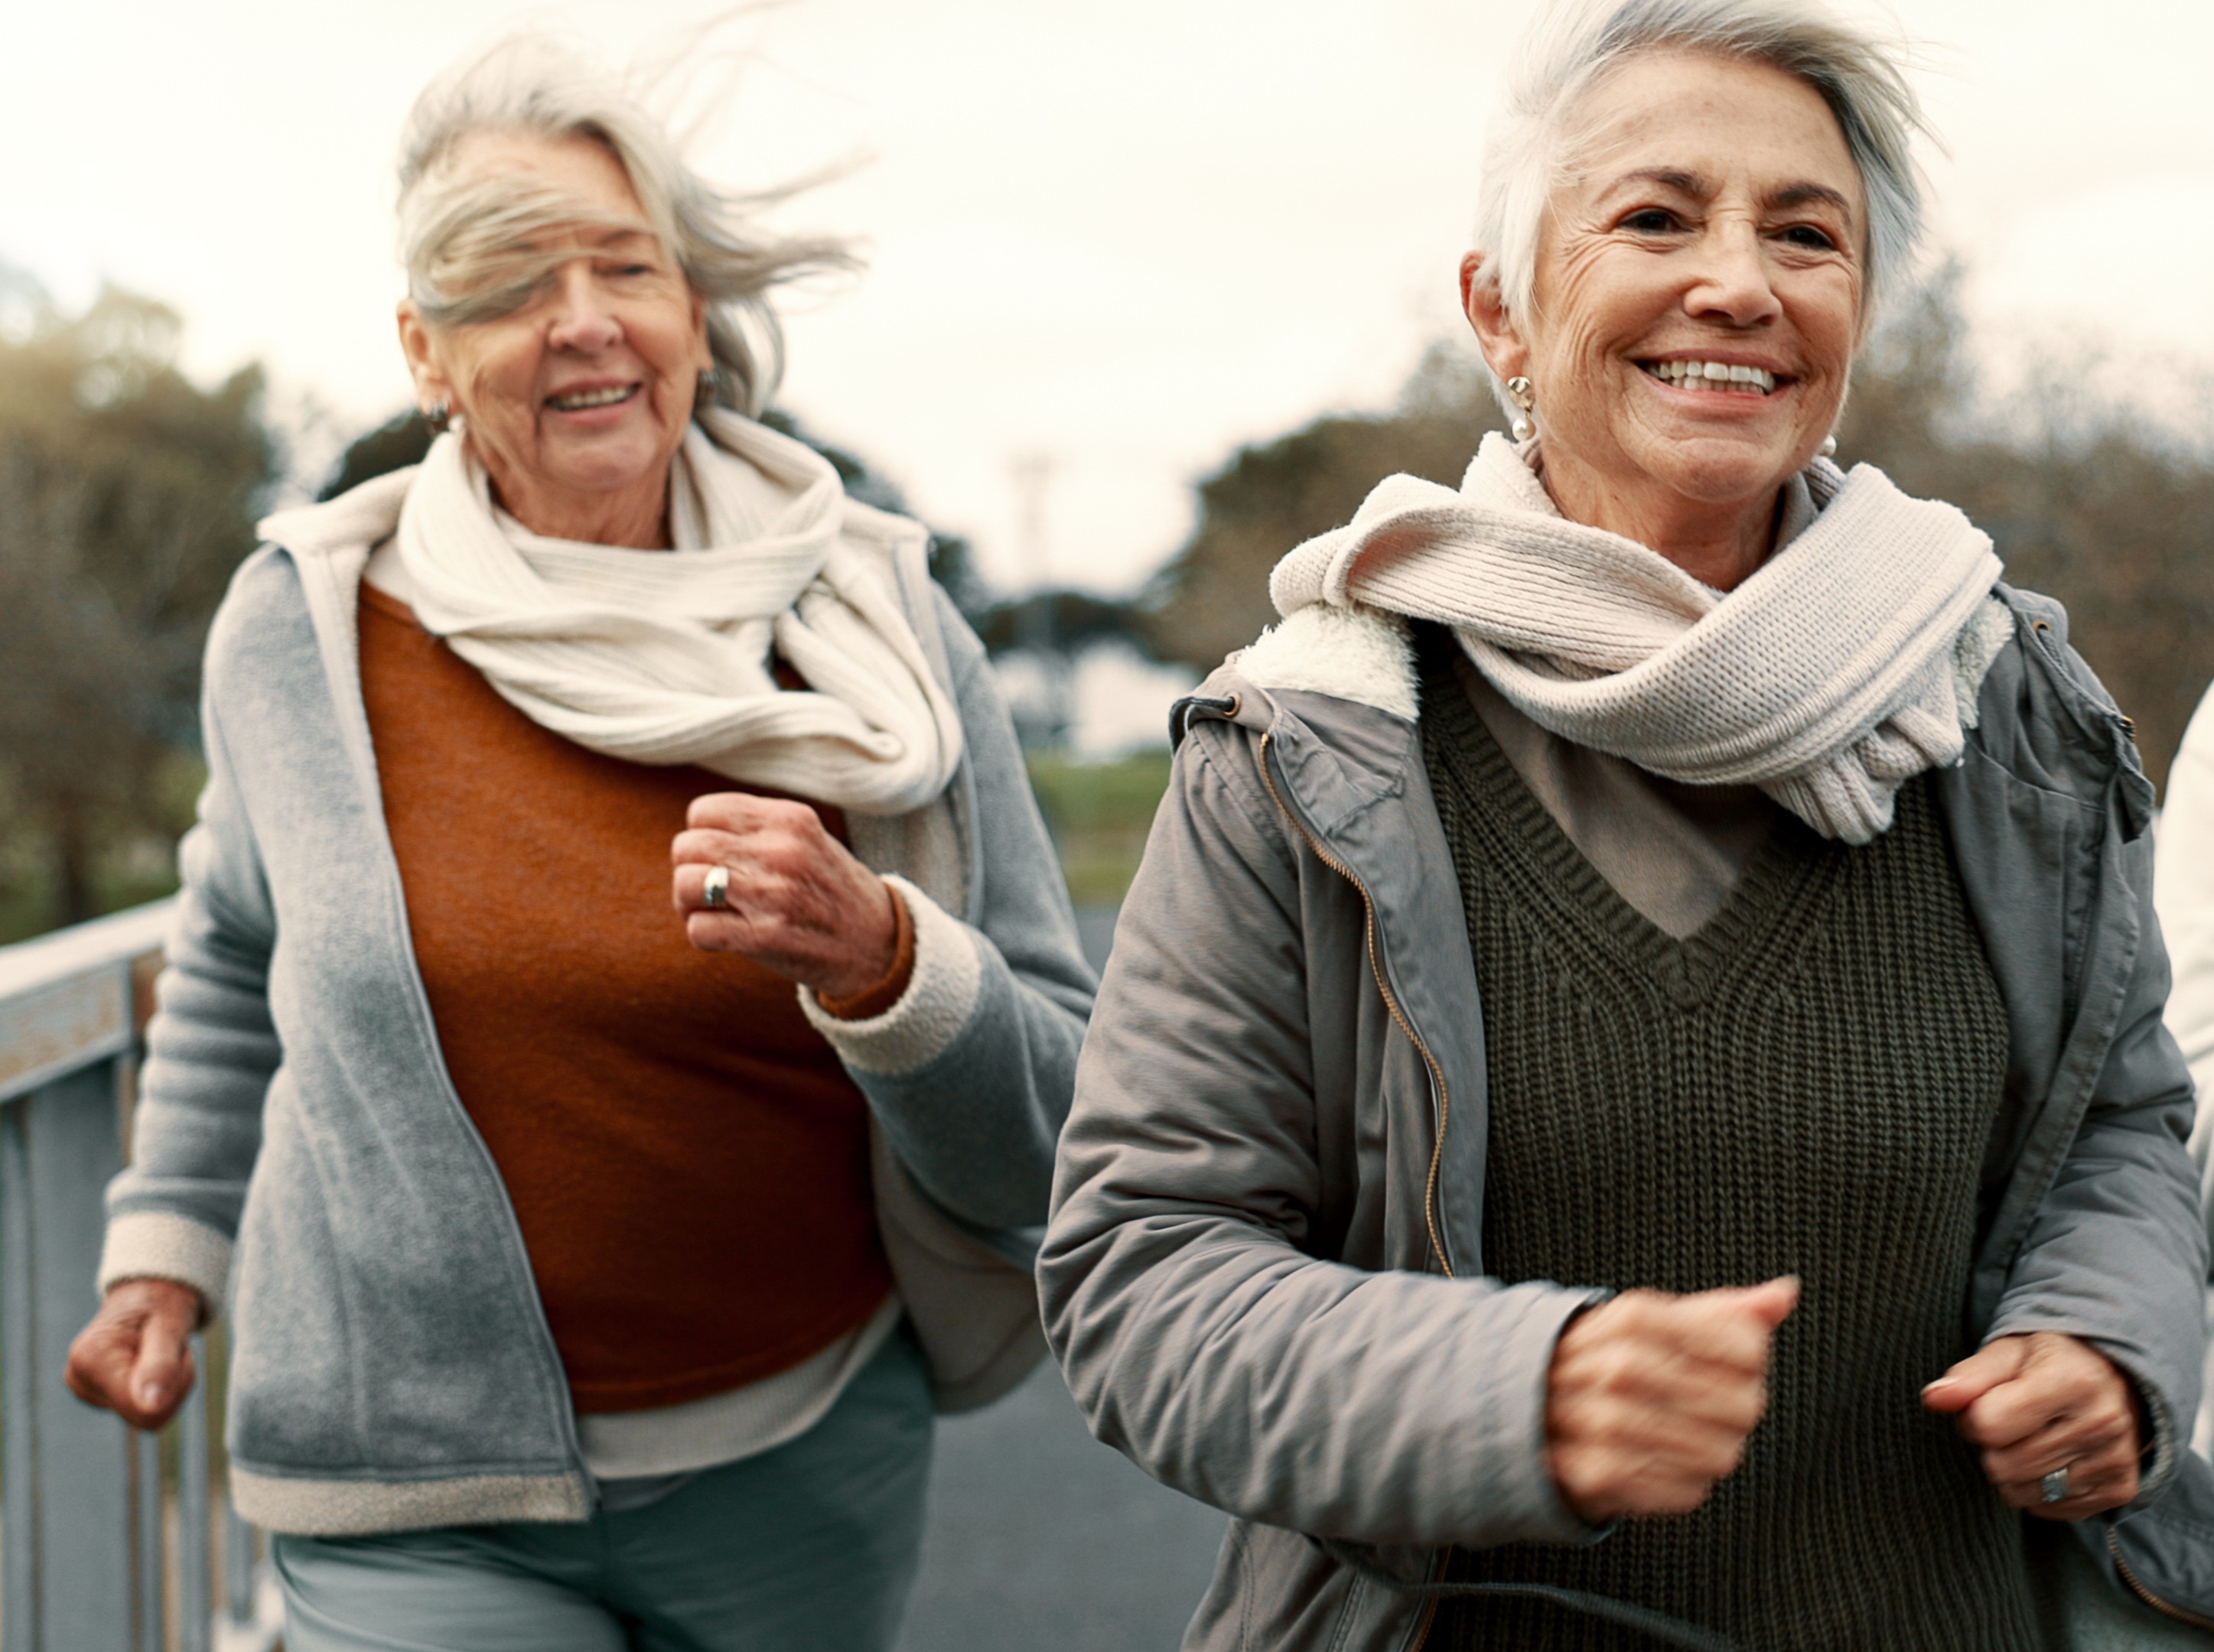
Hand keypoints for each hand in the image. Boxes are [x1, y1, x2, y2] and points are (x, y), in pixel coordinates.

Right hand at [65, 1278, 201, 1430]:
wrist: (148, 1294)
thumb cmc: (161, 1305)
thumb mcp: (169, 1327)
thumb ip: (160, 1366)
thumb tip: (152, 1408)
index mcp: (90, 1358)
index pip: (143, 1410)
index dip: (174, 1387)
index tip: (180, 1352)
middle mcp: (79, 1378)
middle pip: (145, 1417)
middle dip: (172, 1387)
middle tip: (175, 1351)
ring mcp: (85, 1390)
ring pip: (146, 1415)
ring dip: (168, 1386)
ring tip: (162, 1351)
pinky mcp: (97, 1396)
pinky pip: (142, 1411)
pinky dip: (159, 1389)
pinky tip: (151, 1363)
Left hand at [672, 793, 899, 999]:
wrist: (878, 944)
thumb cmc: (831, 890)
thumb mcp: (807, 839)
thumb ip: (758, 828)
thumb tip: (695, 831)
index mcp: (789, 819)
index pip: (702, 812)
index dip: (701, 836)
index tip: (720, 857)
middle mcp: (780, 851)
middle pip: (686, 846)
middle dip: (689, 869)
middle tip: (710, 888)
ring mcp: (772, 895)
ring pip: (684, 883)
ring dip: (688, 903)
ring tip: (713, 911)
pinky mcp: (764, 938)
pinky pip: (698, 929)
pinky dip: (704, 936)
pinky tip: (727, 937)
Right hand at [1545, 1277, 1798, 1522]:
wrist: (1526, 1404)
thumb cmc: (1610, 1358)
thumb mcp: (1658, 1320)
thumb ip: (1725, 1311)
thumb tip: (1786, 1293)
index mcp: (1633, 1317)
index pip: (1745, 1350)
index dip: (1753, 1365)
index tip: (1735, 1367)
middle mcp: (1617, 1367)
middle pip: (1741, 1406)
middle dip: (1740, 1411)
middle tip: (1718, 1409)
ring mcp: (1604, 1423)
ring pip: (1719, 1454)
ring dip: (1717, 1451)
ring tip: (1694, 1438)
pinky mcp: (1598, 1475)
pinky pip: (1688, 1493)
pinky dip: (1689, 1484)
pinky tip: (1670, 1464)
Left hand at [1921, 1333, 2140, 1519]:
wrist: (2113, 1376)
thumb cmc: (2047, 1361)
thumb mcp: (2007, 1353)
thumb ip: (1967, 1376)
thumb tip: (1933, 1399)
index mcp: (2071, 1380)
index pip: (1987, 1424)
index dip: (1972, 1416)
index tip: (1985, 1402)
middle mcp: (2100, 1423)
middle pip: (2003, 1465)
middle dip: (1991, 1446)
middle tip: (2009, 1423)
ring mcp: (2114, 1460)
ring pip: (2023, 1493)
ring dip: (2011, 1472)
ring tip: (2029, 1439)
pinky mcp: (2120, 1489)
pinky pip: (2051, 1510)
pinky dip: (2039, 1490)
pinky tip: (2052, 1459)